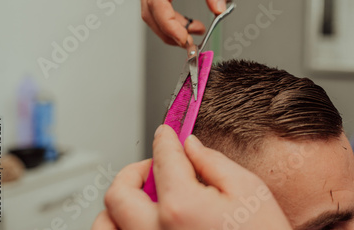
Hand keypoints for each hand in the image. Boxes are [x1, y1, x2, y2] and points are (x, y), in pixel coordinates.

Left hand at [92, 125, 291, 229]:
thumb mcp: (248, 190)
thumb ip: (213, 162)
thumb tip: (190, 145)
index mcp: (181, 207)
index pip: (162, 158)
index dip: (165, 138)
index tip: (166, 133)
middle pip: (119, 192)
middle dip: (134, 170)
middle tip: (154, 166)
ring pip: (105, 224)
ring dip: (119, 204)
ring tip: (143, 198)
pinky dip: (120, 227)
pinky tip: (142, 221)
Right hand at [141, 0, 228, 47]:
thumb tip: (218, 9)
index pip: (158, 2)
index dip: (170, 26)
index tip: (186, 40)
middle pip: (150, 13)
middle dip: (170, 33)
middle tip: (192, 45)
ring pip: (150, 13)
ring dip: (169, 29)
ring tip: (194, 33)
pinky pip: (154, 6)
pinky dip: (168, 20)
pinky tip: (187, 23)